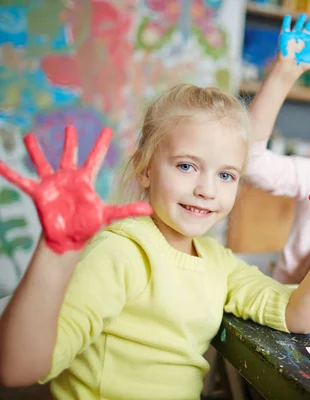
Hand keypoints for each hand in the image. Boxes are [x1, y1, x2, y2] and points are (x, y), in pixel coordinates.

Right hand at [0, 126, 152, 253]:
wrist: (69, 239)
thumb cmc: (88, 226)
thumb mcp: (108, 216)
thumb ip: (127, 210)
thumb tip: (150, 209)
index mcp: (85, 180)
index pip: (95, 158)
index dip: (101, 144)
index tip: (108, 130)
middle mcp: (68, 178)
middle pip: (70, 155)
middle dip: (70, 141)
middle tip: (70, 126)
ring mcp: (52, 184)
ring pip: (43, 162)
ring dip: (36, 150)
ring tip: (28, 136)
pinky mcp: (39, 193)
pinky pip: (21, 180)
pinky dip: (10, 173)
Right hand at [277, 11, 309, 74]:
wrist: (291, 66)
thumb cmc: (305, 64)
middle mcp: (304, 38)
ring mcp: (295, 37)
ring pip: (298, 26)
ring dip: (300, 20)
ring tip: (303, 15)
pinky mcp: (285, 36)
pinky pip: (286, 26)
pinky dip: (286, 21)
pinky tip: (288, 16)